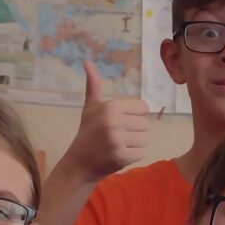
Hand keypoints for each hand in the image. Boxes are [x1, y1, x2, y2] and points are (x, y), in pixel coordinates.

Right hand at [60, 62, 149, 182]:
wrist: (78, 163)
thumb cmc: (87, 132)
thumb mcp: (90, 107)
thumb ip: (94, 85)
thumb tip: (87, 61)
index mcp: (110, 106)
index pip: (142, 107)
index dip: (133, 115)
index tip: (120, 121)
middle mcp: (114, 121)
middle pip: (145, 123)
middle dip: (134, 130)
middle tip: (117, 135)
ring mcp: (118, 140)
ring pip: (145, 138)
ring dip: (135, 143)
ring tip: (119, 144)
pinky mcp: (122, 157)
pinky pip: (142, 153)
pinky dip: (133, 155)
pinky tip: (119, 154)